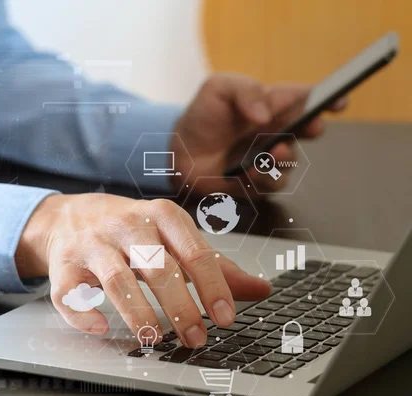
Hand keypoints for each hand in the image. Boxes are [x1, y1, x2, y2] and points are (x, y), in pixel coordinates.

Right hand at [16, 193, 270, 347]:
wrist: (69, 216)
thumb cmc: (130, 229)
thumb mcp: (173, 236)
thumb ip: (214, 263)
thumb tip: (260, 289)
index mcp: (161, 216)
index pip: (192, 250)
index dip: (212, 286)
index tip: (226, 317)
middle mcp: (126, 225)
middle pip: (157, 266)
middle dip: (179, 305)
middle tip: (195, 338)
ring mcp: (93, 244)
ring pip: (117, 279)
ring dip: (137, 313)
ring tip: (155, 339)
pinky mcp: (63, 264)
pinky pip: (70, 291)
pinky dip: (83, 313)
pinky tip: (101, 328)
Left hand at [173, 73, 347, 194]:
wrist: (179, 152)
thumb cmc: (202, 117)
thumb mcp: (218, 89)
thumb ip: (244, 91)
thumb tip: (265, 112)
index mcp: (272, 104)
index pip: (306, 98)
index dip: (327, 98)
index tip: (338, 102)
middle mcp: (277, 131)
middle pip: (308, 130)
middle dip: (313, 128)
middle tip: (309, 127)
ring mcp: (269, 158)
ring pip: (291, 162)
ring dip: (284, 159)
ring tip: (272, 153)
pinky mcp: (257, 182)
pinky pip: (270, 184)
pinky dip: (263, 179)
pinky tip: (250, 172)